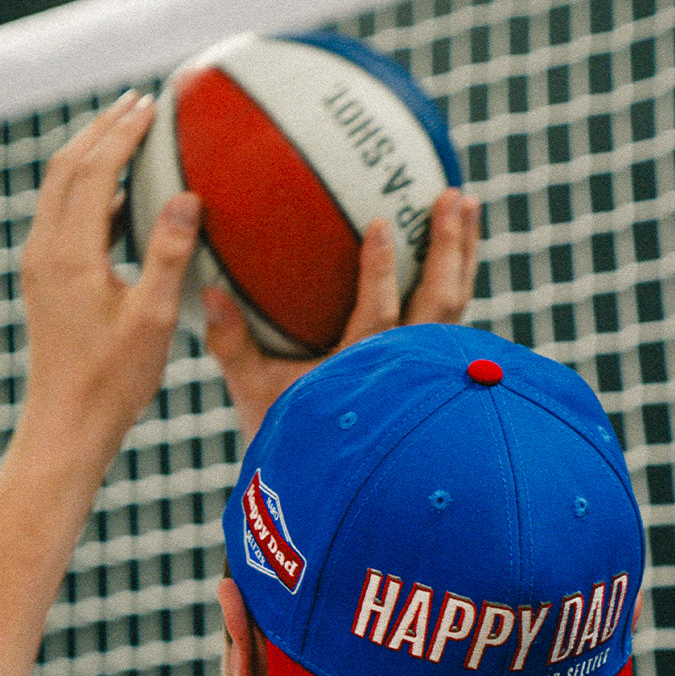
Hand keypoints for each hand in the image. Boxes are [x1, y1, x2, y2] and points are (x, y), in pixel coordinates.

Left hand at [19, 91, 200, 471]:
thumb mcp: (153, 318)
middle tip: (137, 105)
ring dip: (91, 156)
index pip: (93, 171)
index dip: (123, 133)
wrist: (69, 424)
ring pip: (58, 189)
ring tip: (128, 138)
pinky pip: (62, 217)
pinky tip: (119, 199)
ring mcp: (40, 266)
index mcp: (69, 254)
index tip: (152, 106)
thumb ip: (168, 254)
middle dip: (101, 130)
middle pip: (65, 167)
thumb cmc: (114, 381)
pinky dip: (88, 192)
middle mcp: (45, 251)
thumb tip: (186, 198)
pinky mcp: (45, 282)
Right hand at [205, 187, 480, 444]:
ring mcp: (425, 371)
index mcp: (360, 375)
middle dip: (448, 249)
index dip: (380, 274)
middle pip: (439, 307)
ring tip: (467, 202)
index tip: (382, 225)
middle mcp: (403, 371)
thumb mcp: (254, 391)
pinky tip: (456, 245)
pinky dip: (456, 276)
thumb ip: (232, 344)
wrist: (327, 480)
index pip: (378, 320)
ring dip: (462, 254)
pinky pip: (452, 316)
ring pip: (454, 308)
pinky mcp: (433, 369)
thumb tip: (207, 290)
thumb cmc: (289, 435)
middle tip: (454, 195)